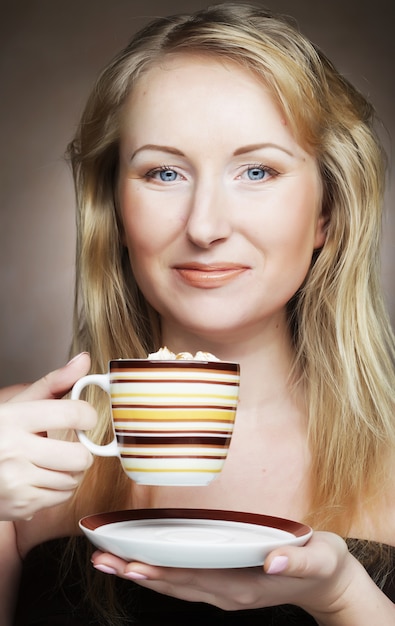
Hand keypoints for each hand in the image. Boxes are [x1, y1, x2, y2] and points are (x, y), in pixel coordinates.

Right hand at [0, 353, 96, 520]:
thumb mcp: (20, 403)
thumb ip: (55, 382)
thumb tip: (85, 360)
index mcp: (15, 419)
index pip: (72, 414)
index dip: (87, 415)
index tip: (84, 418)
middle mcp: (14, 451)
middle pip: (79, 456)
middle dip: (81, 451)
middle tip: (70, 445)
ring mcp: (16, 482)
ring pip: (73, 479)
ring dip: (69, 471)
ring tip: (51, 461)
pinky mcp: (19, 505)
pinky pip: (61, 498)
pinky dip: (58, 489)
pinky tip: (41, 477)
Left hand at [90, 532, 374, 620]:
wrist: (328, 585)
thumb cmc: (322, 564)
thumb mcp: (322, 558)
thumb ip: (300, 560)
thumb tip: (274, 559)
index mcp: (246, 585)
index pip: (195, 578)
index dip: (162, 572)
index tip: (132, 564)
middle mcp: (229, 592)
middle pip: (176, 584)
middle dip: (137, 572)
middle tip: (102, 561)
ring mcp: (225, 592)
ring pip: (176, 585)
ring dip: (142, 574)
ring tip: (110, 564)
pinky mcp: (225, 585)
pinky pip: (186, 582)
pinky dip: (161, 573)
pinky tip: (143, 565)